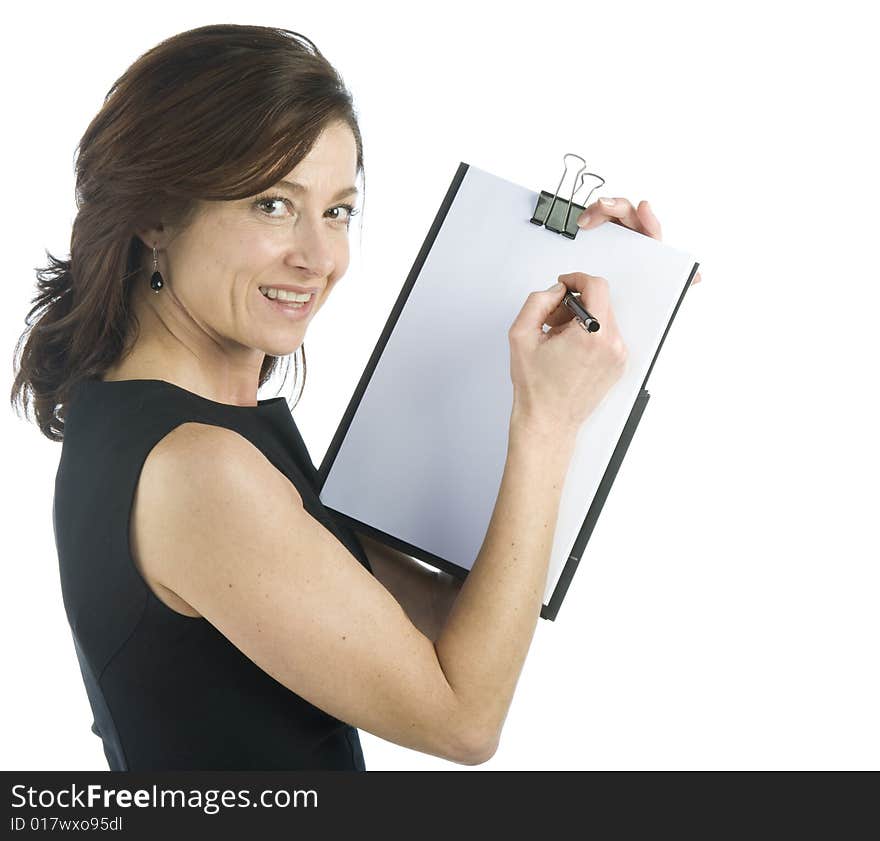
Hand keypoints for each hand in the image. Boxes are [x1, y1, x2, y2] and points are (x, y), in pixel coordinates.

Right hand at [576, 197, 702, 285]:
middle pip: (624, 211)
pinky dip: (587, 220)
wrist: (625, 295)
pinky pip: (594, 223)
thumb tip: (697, 277)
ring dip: (596, 212)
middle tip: (601, 206)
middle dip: (612, 206)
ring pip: (607, 213)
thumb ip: (677, 281)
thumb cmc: (643, 282)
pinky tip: (580, 225)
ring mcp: (615, 232)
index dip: (648, 216)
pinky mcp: (600, 237)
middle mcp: (633, 232)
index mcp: (648, 241)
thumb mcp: (658, 283)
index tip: (644, 207)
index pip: (650, 226)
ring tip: (585, 221)